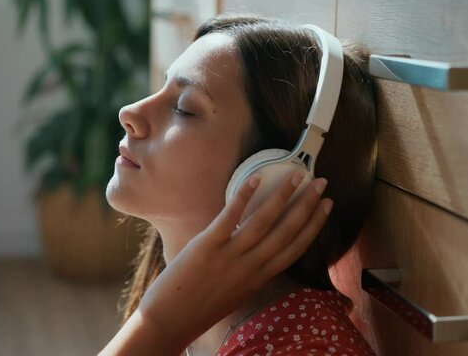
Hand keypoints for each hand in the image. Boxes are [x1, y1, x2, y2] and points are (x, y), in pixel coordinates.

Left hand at [99, 171, 332, 355]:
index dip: (314, 226)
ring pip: (264, 222)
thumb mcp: (235, 293)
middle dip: (307, 205)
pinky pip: (230, 219)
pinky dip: (244, 198)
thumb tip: (254, 248)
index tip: (326, 206)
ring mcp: (230, 257)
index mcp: (260, 279)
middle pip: (287, 232)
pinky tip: (255, 180)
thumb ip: (248, 272)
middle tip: (321, 182)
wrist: (170, 320)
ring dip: (283, 196)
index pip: (295, 248)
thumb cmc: (199, 307)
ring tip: (297, 175)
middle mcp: (251, 268)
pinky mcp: (207, 247)